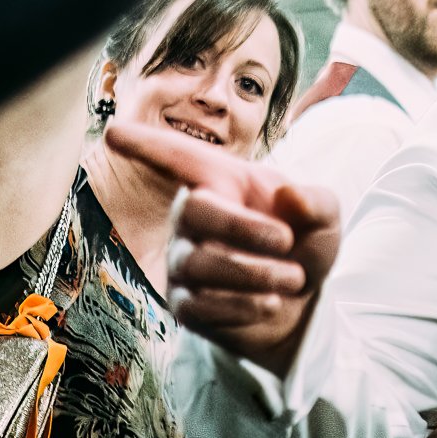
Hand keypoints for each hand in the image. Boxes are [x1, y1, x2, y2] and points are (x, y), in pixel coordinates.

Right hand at [101, 120, 340, 374]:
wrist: (303, 304)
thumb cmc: (304, 244)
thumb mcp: (324, 217)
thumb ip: (316, 201)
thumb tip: (289, 196)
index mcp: (221, 182)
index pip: (178, 157)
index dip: (147, 145)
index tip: (112, 132)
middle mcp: (191, 217)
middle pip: (194, 210)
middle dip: (245, 228)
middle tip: (287, 242)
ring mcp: (183, 261)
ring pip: (199, 262)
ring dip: (255, 272)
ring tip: (294, 278)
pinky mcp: (184, 304)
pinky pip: (201, 304)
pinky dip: (244, 305)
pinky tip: (270, 304)